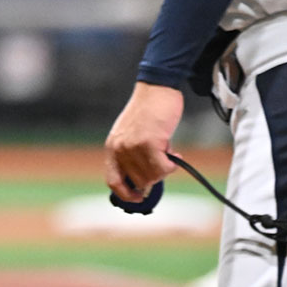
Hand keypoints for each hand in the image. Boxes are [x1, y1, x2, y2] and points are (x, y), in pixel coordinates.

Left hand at [104, 82, 183, 201]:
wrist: (156, 88)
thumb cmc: (148, 111)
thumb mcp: (131, 135)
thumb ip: (133, 156)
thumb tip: (144, 184)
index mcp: (112, 148)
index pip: (113, 181)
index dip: (126, 194)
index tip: (139, 198)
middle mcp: (119, 149)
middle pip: (139, 182)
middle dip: (154, 176)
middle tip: (162, 160)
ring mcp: (133, 147)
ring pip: (152, 177)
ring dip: (164, 168)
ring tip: (167, 150)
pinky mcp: (149, 143)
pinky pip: (163, 168)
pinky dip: (171, 165)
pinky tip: (174, 152)